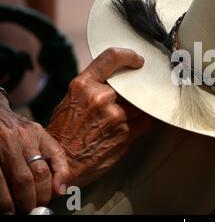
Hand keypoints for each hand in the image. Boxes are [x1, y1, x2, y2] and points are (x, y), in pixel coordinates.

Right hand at [0, 95, 69, 214]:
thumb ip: (55, 159)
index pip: (54, 159)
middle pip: (31, 176)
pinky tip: (3, 206)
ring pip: (14, 180)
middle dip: (33, 198)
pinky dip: (1, 197)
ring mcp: (1, 147)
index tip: (52, 198)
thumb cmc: (19, 131)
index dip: (53, 184)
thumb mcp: (39, 137)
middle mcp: (19, 138)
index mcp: (36, 133)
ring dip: (14, 202)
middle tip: (32, 209)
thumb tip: (62, 190)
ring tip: (16, 212)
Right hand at [47, 48, 151, 188]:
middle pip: (130, 85)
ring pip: (139, 104)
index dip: (129, 56)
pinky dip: (141, 121)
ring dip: (136, 109)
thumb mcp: (71, 100)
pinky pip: (144, 120)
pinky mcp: (125, 133)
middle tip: (130, 97)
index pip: (112, 57)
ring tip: (122, 118)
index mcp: (84, 85)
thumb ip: (92, 87)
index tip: (138, 61)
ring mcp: (115, 116)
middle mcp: (100, 98)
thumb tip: (116, 79)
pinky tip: (130, 126)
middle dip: (132, 92)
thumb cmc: (64, 133)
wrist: (63, 164)